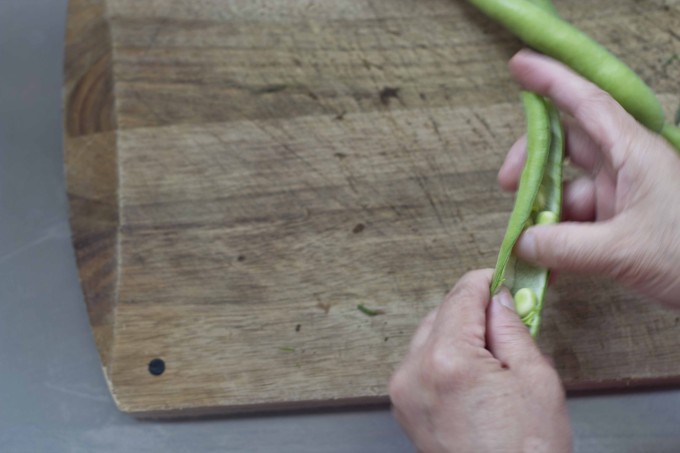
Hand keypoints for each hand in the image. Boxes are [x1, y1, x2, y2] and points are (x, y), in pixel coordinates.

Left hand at [389, 270, 570, 452]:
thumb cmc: (527, 452)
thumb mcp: (535, 379)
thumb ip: (511, 328)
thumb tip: (499, 299)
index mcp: (446, 360)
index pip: (461, 296)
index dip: (485, 281)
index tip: (503, 277)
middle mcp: (413, 372)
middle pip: (440, 313)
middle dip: (472, 310)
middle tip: (507, 318)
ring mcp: (403, 391)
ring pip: (428, 335)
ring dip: (457, 332)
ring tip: (493, 353)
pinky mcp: (403, 407)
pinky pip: (421, 362)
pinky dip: (444, 355)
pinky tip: (473, 372)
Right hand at [498, 50, 679, 305]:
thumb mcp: (626, 250)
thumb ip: (567, 247)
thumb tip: (522, 242)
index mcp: (634, 154)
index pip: (587, 104)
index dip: (552, 81)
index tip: (519, 66)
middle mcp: (625, 167)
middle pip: (567, 145)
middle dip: (532, 162)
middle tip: (507, 186)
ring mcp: (622, 195)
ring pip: (567, 189)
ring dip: (543, 213)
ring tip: (528, 243)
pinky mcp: (620, 222)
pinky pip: (576, 221)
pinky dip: (557, 239)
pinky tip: (548, 264)